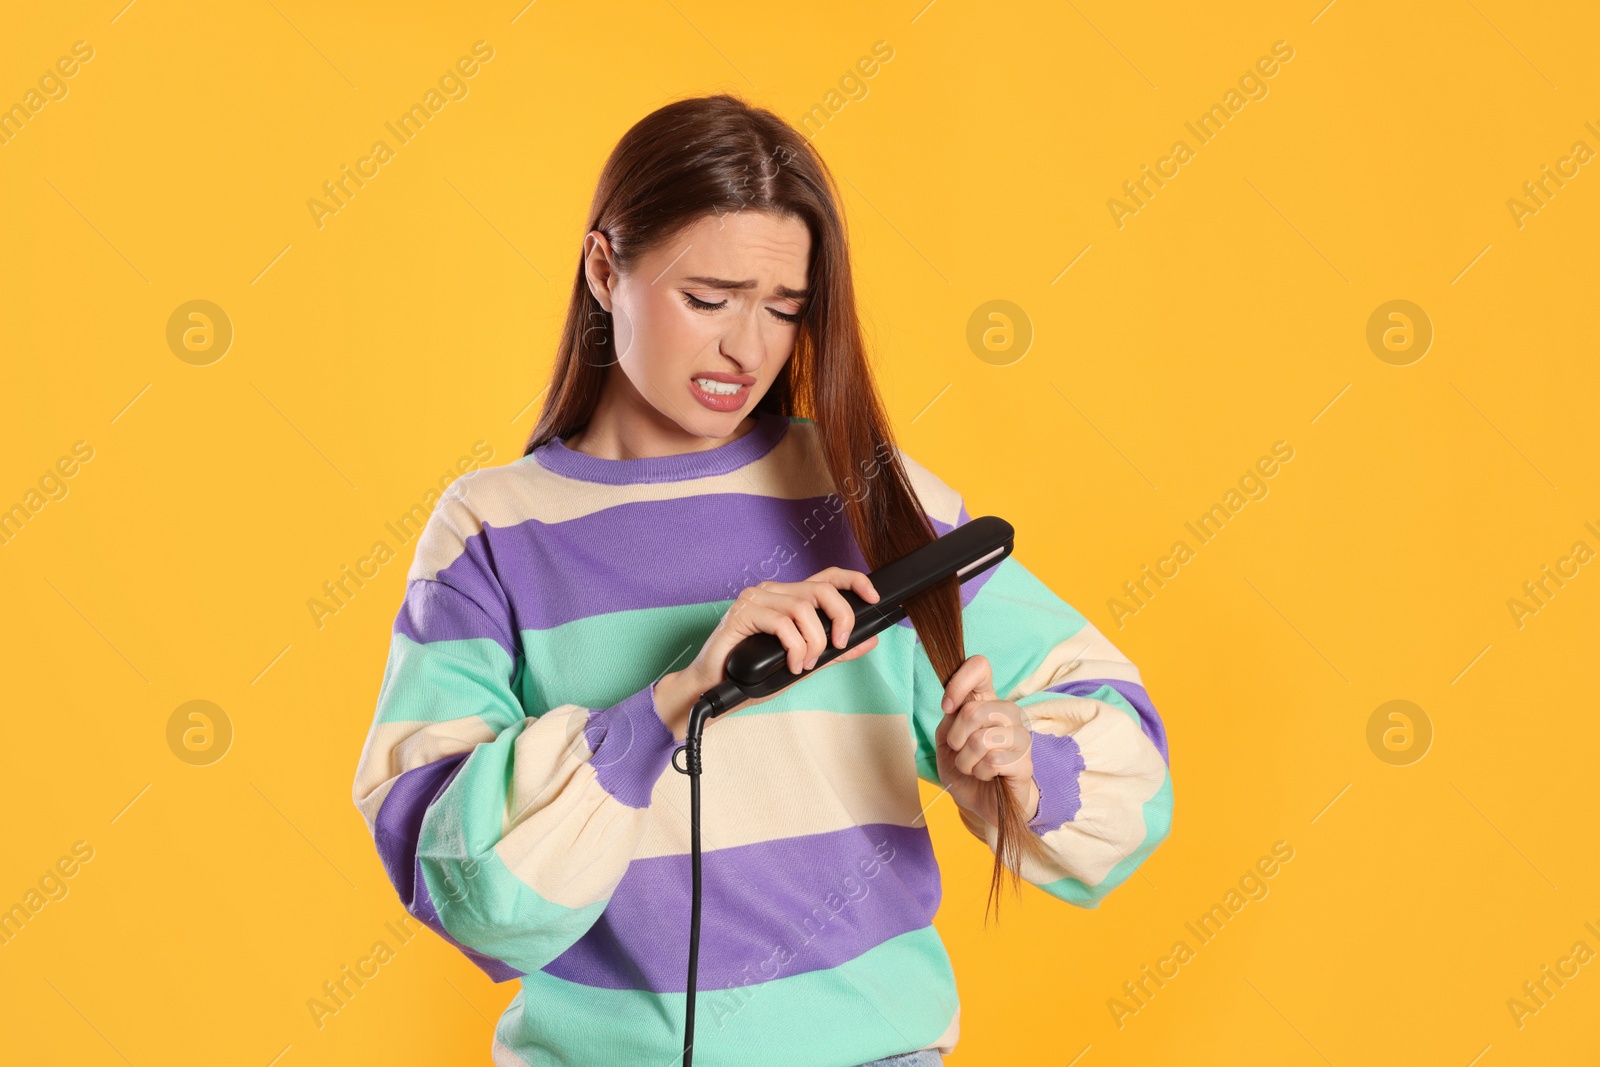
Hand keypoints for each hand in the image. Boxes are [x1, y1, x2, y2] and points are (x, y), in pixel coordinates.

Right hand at [654, 567, 881, 741]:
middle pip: (820, 589)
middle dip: (840, 618)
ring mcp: (755, 599)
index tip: (873, 597)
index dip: (854, 581)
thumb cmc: (752, 674)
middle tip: (838, 646)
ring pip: (803, 607)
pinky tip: (792, 663)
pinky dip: (794, 647)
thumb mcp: (803, 661)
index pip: (827, 577)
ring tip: (805, 664)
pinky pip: (782, 623)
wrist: (713, 689)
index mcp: (788, 597)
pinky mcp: (741, 613)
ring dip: (813, 641)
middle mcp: (772, 592)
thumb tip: (869, 640)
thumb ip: (834, 651)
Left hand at [934, 654, 1039, 827]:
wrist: (985, 805)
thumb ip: (949, 721)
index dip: (959, 682)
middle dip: (956, 738)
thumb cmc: (968, 770)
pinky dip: (980, 773)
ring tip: (973, 767)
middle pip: (974, 710)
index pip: (980, 667)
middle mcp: (1007, 713)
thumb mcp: (946, 743)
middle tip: (960, 752)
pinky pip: (992, 761)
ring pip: (981, 739)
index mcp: (986, 702)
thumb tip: (953, 706)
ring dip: (967, 761)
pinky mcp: (1025, 762)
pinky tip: (989, 776)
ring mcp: (1020, 737)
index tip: (947, 706)